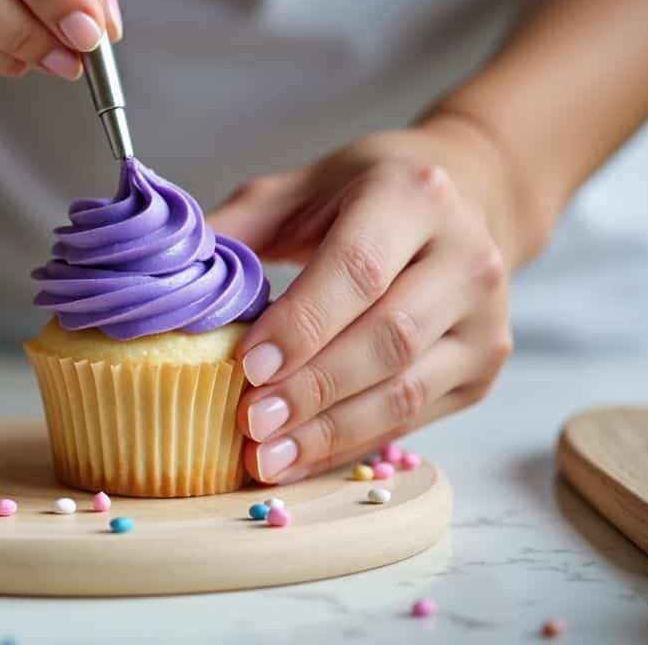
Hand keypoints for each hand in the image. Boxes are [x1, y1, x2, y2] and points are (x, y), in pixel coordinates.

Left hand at [208, 118, 529, 484]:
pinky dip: (352, 443)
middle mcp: (465, 256)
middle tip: (249, 423)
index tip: (247, 365)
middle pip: (386, 338)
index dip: (302, 324)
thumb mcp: (300, 190)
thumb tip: (163, 279)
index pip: (357, 269)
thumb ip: (235, 228)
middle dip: (311, 389)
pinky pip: (415, 417)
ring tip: (267, 456)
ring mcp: (485, 318)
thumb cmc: (365, 194)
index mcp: (414, 195)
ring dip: (330, 430)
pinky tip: (302, 457)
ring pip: (406, 389)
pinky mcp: (484, 366)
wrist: (467, 198)